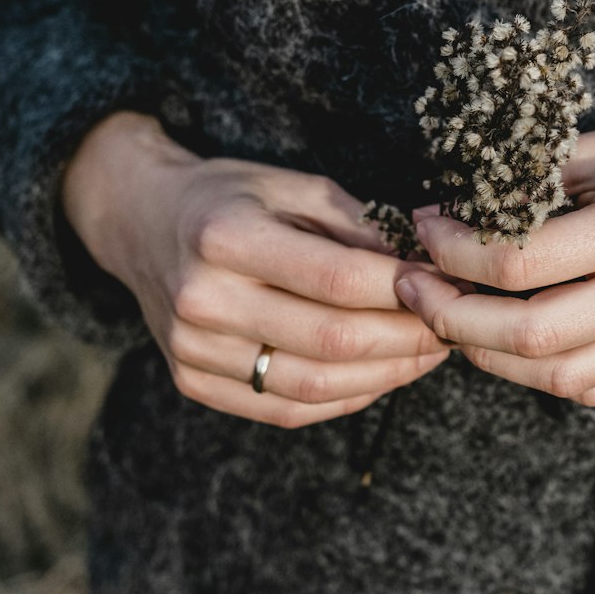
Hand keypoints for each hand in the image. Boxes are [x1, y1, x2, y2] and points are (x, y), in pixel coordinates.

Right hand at [61, 111, 450, 426]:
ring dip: (386, 375)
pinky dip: (346, 397)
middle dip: (406, 337)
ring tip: (428, 352)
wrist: (141, 222)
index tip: (445, 283)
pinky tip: (382, 375)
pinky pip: (285, 409)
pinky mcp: (194, 382)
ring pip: (313, 384)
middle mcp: (202, 299)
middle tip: (452, 325)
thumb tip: (428, 260)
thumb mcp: (292, 184)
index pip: (335, 278)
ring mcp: (192, 350)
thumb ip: (357, 224)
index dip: (401, 288)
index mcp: (225, 236)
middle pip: (330, 339)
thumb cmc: (229, 196)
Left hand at [393, 88, 594, 408]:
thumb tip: (455, 206)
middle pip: (531, 334)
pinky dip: (540, 372)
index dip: (455, 252)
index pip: (522, 262)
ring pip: (560, 376)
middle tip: (411, 288)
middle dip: (451, 315)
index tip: (423, 229)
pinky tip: (507, 339)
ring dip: (489, 353)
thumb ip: (537, 179)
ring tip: (450, 317)